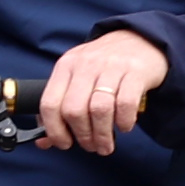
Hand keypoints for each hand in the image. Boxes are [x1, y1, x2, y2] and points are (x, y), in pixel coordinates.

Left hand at [39, 28, 171, 154]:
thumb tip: (44, 142)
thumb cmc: (104, 66)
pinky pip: (125, 104)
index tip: (64, 144)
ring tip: (106, 144)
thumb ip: (60, 108)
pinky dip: (124, 122)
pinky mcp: (135, 71)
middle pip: (74, 110)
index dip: (54, 131)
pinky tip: (124, 126)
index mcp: (66, 66)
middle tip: (92, 146)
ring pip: (99, 110)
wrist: (139, 39)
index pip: (49, 104)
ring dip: (102, 135)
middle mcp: (86, 64)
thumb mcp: (77, 79)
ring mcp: (111, 66)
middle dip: (82, 136)